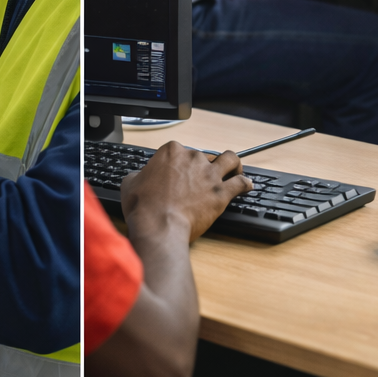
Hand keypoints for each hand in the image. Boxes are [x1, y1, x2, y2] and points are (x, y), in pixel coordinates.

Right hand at [120, 141, 253, 242]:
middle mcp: (193, 158)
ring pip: (230, 160)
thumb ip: (139, 175)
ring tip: (235, 171)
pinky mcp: (221, 192)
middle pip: (205, 156)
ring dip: (234, 165)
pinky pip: (240, 183)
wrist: (158, 225)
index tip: (179, 174)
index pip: (181, 151)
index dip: (181, 164)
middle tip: (201, 181)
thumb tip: (139, 177)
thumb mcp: (131, 184)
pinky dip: (245, 184)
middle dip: (204, 167)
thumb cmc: (144, 207)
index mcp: (172, 152)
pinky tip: (247, 187)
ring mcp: (209, 174)